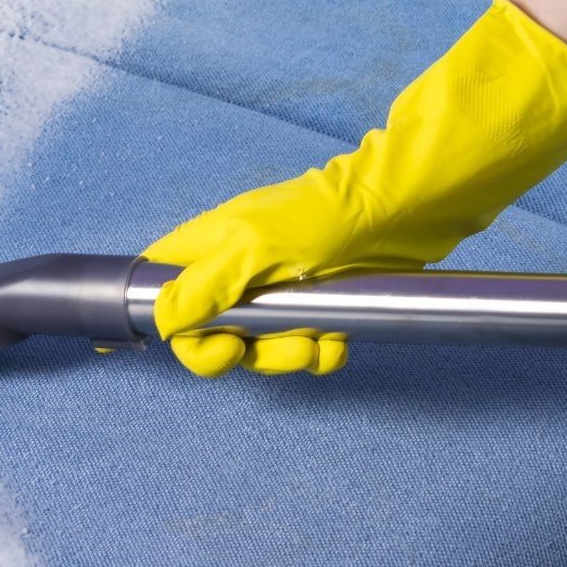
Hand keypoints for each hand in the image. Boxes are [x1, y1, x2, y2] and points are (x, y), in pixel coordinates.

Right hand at [145, 0, 566, 377]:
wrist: (403, 210)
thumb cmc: (324, 216)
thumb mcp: (252, 249)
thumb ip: (201, 288)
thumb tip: (163, 321)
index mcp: (209, 248)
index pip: (163, 292)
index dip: (175, 327)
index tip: (204, 343)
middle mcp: (236, 270)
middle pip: (212, 333)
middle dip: (240, 352)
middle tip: (264, 349)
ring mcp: (279, 289)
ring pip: (261, 346)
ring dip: (286, 356)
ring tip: (317, 344)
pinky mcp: (319, 304)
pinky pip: (305, 346)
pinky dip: (320, 353)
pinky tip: (339, 342)